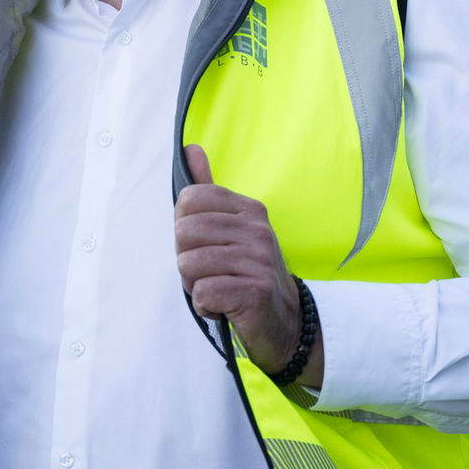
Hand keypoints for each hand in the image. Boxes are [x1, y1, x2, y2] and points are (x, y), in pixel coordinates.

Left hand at [176, 144, 322, 384]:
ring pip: (189, 264)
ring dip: (194, 285)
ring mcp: (258, 260)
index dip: (185, 229)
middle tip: (210, 272)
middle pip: (184, 232)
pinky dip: (205, 305)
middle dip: (186, 259)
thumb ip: (209, 191)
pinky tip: (223, 306)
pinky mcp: (255, 292)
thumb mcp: (232, 228)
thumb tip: (190, 148)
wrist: (284, 319)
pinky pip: (203, 293)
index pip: (190, 200)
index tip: (205, 245)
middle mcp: (257, 230)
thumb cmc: (247, 272)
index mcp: (249, 210)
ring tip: (218, 289)